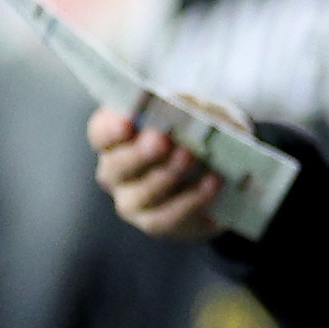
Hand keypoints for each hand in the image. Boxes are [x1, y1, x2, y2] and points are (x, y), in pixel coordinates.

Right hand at [89, 105, 229, 241]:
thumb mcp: (203, 115)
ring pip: (141, 194)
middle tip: (161, 140)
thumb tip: (188, 105)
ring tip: (189, 157)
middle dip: (139, 154)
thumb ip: (193, 108)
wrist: (227, 180)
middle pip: (116, 166)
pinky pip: (169, 217)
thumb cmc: (202, 137)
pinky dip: (192, 199)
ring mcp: (133, 201)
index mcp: (118, 139)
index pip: (101, 133)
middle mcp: (117, 172)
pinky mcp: (157, 223)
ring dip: (166, 175)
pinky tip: (212, 182)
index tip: (126, 121)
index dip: (110, 129)